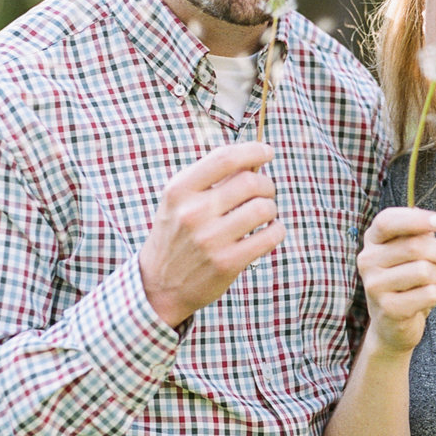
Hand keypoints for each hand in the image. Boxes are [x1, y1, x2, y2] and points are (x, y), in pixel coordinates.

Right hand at [139, 142, 281, 327]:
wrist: (158, 285)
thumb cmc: (176, 235)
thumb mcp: (179, 202)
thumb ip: (210, 179)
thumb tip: (253, 160)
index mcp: (179, 190)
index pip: (224, 158)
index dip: (253, 150)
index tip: (267, 152)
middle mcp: (193, 213)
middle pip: (250, 182)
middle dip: (266, 184)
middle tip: (264, 193)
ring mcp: (210, 239)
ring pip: (264, 208)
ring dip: (271, 208)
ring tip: (263, 214)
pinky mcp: (227, 262)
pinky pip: (270, 235)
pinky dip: (276, 230)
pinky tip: (267, 232)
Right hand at [358, 208, 435, 354]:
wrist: (393, 324)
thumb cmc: (407, 281)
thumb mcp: (412, 254)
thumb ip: (420, 236)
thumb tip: (433, 224)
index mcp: (373, 241)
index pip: (388, 221)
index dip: (416, 219)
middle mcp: (367, 260)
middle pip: (416, 246)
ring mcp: (374, 285)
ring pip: (425, 270)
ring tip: (435, 284)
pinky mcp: (388, 308)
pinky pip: (429, 293)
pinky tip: (428, 299)